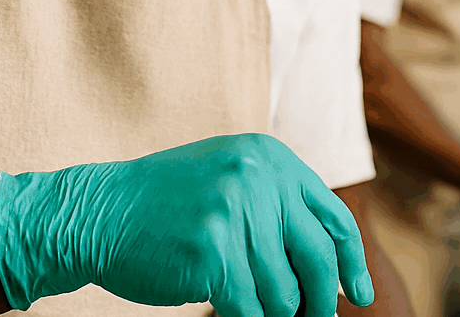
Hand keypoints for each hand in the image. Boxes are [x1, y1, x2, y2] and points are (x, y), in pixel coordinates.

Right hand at [0, 134, 374, 316]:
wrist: (101, 211)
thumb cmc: (167, 205)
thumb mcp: (230, 181)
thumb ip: (277, 207)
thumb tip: (331, 269)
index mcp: (269, 158)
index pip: (332, 216)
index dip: (351, 261)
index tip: (357, 294)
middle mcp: (258, 176)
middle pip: (317, 257)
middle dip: (318, 300)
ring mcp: (234, 210)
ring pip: (283, 292)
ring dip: (271, 312)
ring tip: (247, 302)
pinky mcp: (212, 249)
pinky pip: (250, 308)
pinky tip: (226, 310)